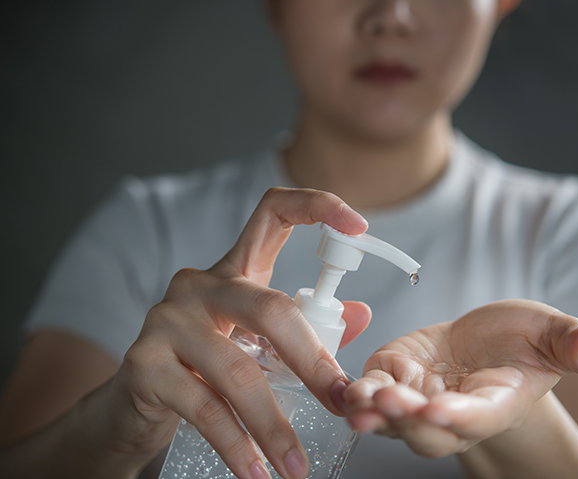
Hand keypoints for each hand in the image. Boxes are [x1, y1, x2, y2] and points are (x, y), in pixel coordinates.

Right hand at [99, 188, 370, 478]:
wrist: (132, 405)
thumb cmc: (204, 369)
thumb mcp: (257, 343)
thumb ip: (307, 328)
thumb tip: (362, 313)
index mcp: (233, 271)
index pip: (272, 214)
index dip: (317, 207)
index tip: (358, 225)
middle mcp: (198, 285)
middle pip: (270, 309)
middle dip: (314, 362)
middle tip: (341, 403)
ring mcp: (167, 320)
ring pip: (239, 371)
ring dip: (275, 426)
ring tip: (297, 467)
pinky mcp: (144, 363)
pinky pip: (204, 408)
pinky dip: (237, 446)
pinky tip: (255, 471)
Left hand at [343, 299, 577, 457]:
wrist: (484, 346)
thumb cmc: (519, 344)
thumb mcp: (549, 335)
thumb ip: (571, 344)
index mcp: (495, 405)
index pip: (477, 419)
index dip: (459, 418)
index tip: (441, 409)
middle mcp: (452, 414)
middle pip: (427, 430)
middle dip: (407, 419)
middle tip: (390, 401)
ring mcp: (417, 400)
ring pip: (392, 419)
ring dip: (374, 411)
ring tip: (359, 399)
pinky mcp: (391, 378)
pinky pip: (368, 392)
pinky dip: (353, 392)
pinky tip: (341, 386)